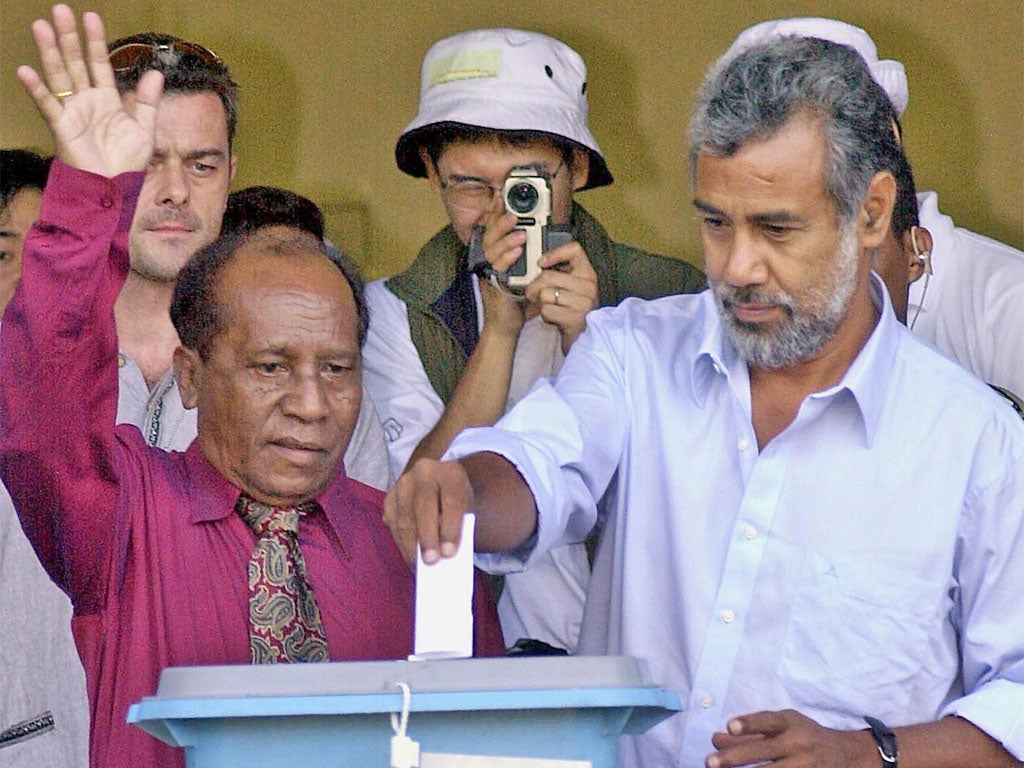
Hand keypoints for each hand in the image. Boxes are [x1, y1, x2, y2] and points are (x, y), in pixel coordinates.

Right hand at [17, 4, 162, 176]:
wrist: (114, 187)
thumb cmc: (127, 162)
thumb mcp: (144, 129)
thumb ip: (148, 101)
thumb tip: (156, 73)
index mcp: (107, 99)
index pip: (99, 63)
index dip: (95, 41)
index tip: (90, 17)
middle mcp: (87, 100)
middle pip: (75, 62)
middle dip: (68, 37)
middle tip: (60, 10)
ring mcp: (72, 111)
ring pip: (59, 75)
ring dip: (50, 52)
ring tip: (42, 26)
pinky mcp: (62, 126)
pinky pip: (48, 104)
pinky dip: (36, 88)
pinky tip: (26, 70)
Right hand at [383, 458, 473, 566]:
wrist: (441, 486)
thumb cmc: (457, 503)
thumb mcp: (466, 509)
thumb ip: (459, 526)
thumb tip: (445, 554)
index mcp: (451, 472)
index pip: (451, 499)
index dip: (450, 527)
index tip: (449, 552)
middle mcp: (425, 472)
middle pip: (423, 506)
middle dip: (427, 537)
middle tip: (431, 562)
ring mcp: (404, 483)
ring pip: (405, 518)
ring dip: (411, 545)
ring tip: (419, 567)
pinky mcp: (390, 497)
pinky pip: (393, 524)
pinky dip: (401, 543)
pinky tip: (410, 557)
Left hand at [524, 240, 597, 352]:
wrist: (583, 340)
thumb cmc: (571, 311)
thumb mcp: (571, 288)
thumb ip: (560, 274)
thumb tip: (537, 263)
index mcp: (588, 274)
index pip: (574, 250)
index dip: (554, 253)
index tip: (541, 263)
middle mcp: (589, 286)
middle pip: (548, 275)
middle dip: (534, 287)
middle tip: (534, 295)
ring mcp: (584, 303)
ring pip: (545, 294)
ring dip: (540, 304)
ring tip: (550, 309)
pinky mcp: (576, 319)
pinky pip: (546, 310)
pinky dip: (545, 316)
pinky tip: (554, 319)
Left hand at [706, 710, 875, 767]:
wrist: (847, 755)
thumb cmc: (804, 736)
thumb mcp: (781, 727)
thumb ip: (749, 732)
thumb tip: (716, 739)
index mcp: (790, 723)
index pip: (767, 721)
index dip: (749, 724)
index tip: (730, 726)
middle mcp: (798, 744)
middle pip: (764, 751)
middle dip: (735, 758)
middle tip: (710, 762)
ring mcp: (805, 766)